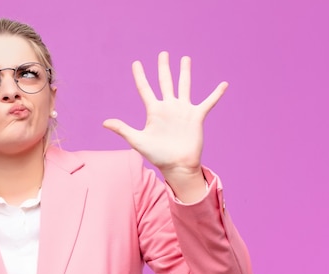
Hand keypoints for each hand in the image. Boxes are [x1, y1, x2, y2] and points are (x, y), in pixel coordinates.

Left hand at [103, 52, 226, 197]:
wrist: (177, 165)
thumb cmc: (157, 155)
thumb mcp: (137, 141)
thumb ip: (122, 129)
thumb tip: (104, 122)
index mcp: (154, 111)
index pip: (145, 89)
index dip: (140, 76)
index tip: (136, 63)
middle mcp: (168, 107)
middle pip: (165, 82)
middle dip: (164, 68)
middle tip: (163, 53)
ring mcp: (183, 110)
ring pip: (184, 86)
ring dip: (185, 72)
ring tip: (185, 58)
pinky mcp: (197, 116)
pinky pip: (208, 102)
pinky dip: (216, 94)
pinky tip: (224, 84)